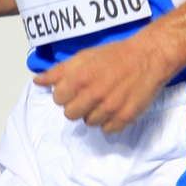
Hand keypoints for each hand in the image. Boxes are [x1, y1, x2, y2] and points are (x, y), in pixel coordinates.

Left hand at [33, 32, 175, 133]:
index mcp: (79, 79)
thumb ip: (58, 71)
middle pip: (70, 115)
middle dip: (78, 106)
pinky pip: (108, 130)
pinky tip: (116, 107)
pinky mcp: (125, 117)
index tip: (76, 88)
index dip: (65, 94)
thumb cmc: (115, 55)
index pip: (58, 99)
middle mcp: (93, 95)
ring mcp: (110, 108)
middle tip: (90, 95)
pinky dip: (110, 122)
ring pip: (89, 123)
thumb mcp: (83, 57)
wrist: (148, 57)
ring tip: (105, 99)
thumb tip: (37, 81)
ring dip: (94, 114)